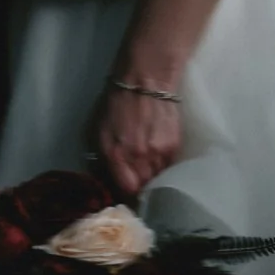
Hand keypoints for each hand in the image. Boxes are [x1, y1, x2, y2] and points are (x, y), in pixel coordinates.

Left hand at [91, 82, 180, 198]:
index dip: (126, 194)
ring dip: (153, 178)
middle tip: (137, 183)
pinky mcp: (175, 146)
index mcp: (116, 153)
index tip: (125, 193)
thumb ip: (103, 156)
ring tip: (148, 170)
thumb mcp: (99, 129)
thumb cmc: (117, 102)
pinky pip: (169, 167)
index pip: (126, 189)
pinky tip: (158, 158)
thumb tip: (108, 178)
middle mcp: (138, 157)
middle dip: (140, 187)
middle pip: (144, 187)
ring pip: (158, 179)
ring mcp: (158, 152)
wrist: (146, 80)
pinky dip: (163, 166)